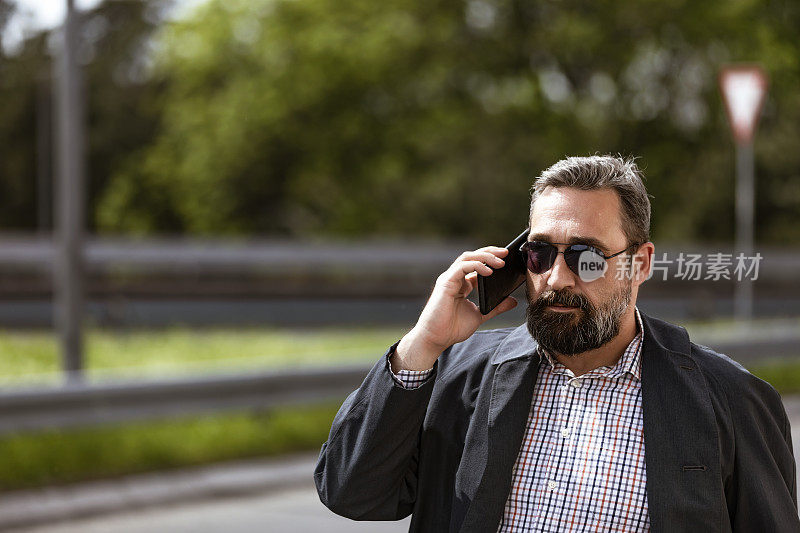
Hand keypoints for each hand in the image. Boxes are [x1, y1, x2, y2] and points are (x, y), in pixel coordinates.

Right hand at [392, 246, 518, 370]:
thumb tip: (513, 301)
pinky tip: (489, 271)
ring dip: (485, 257)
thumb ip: (496, 307)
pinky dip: (476, 266)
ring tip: (500, 262)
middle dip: (489, 253)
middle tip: (506, 253)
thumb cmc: (453, 328)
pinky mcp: (445, 283)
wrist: (436, 339)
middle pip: (472, 257)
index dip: (491, 260)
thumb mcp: (481, 315)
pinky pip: (461, 267)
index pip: (476, 265)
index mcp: (462, 284)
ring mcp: (449, 279)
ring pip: (467, 258)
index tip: (507, 260)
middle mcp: (455, 278)